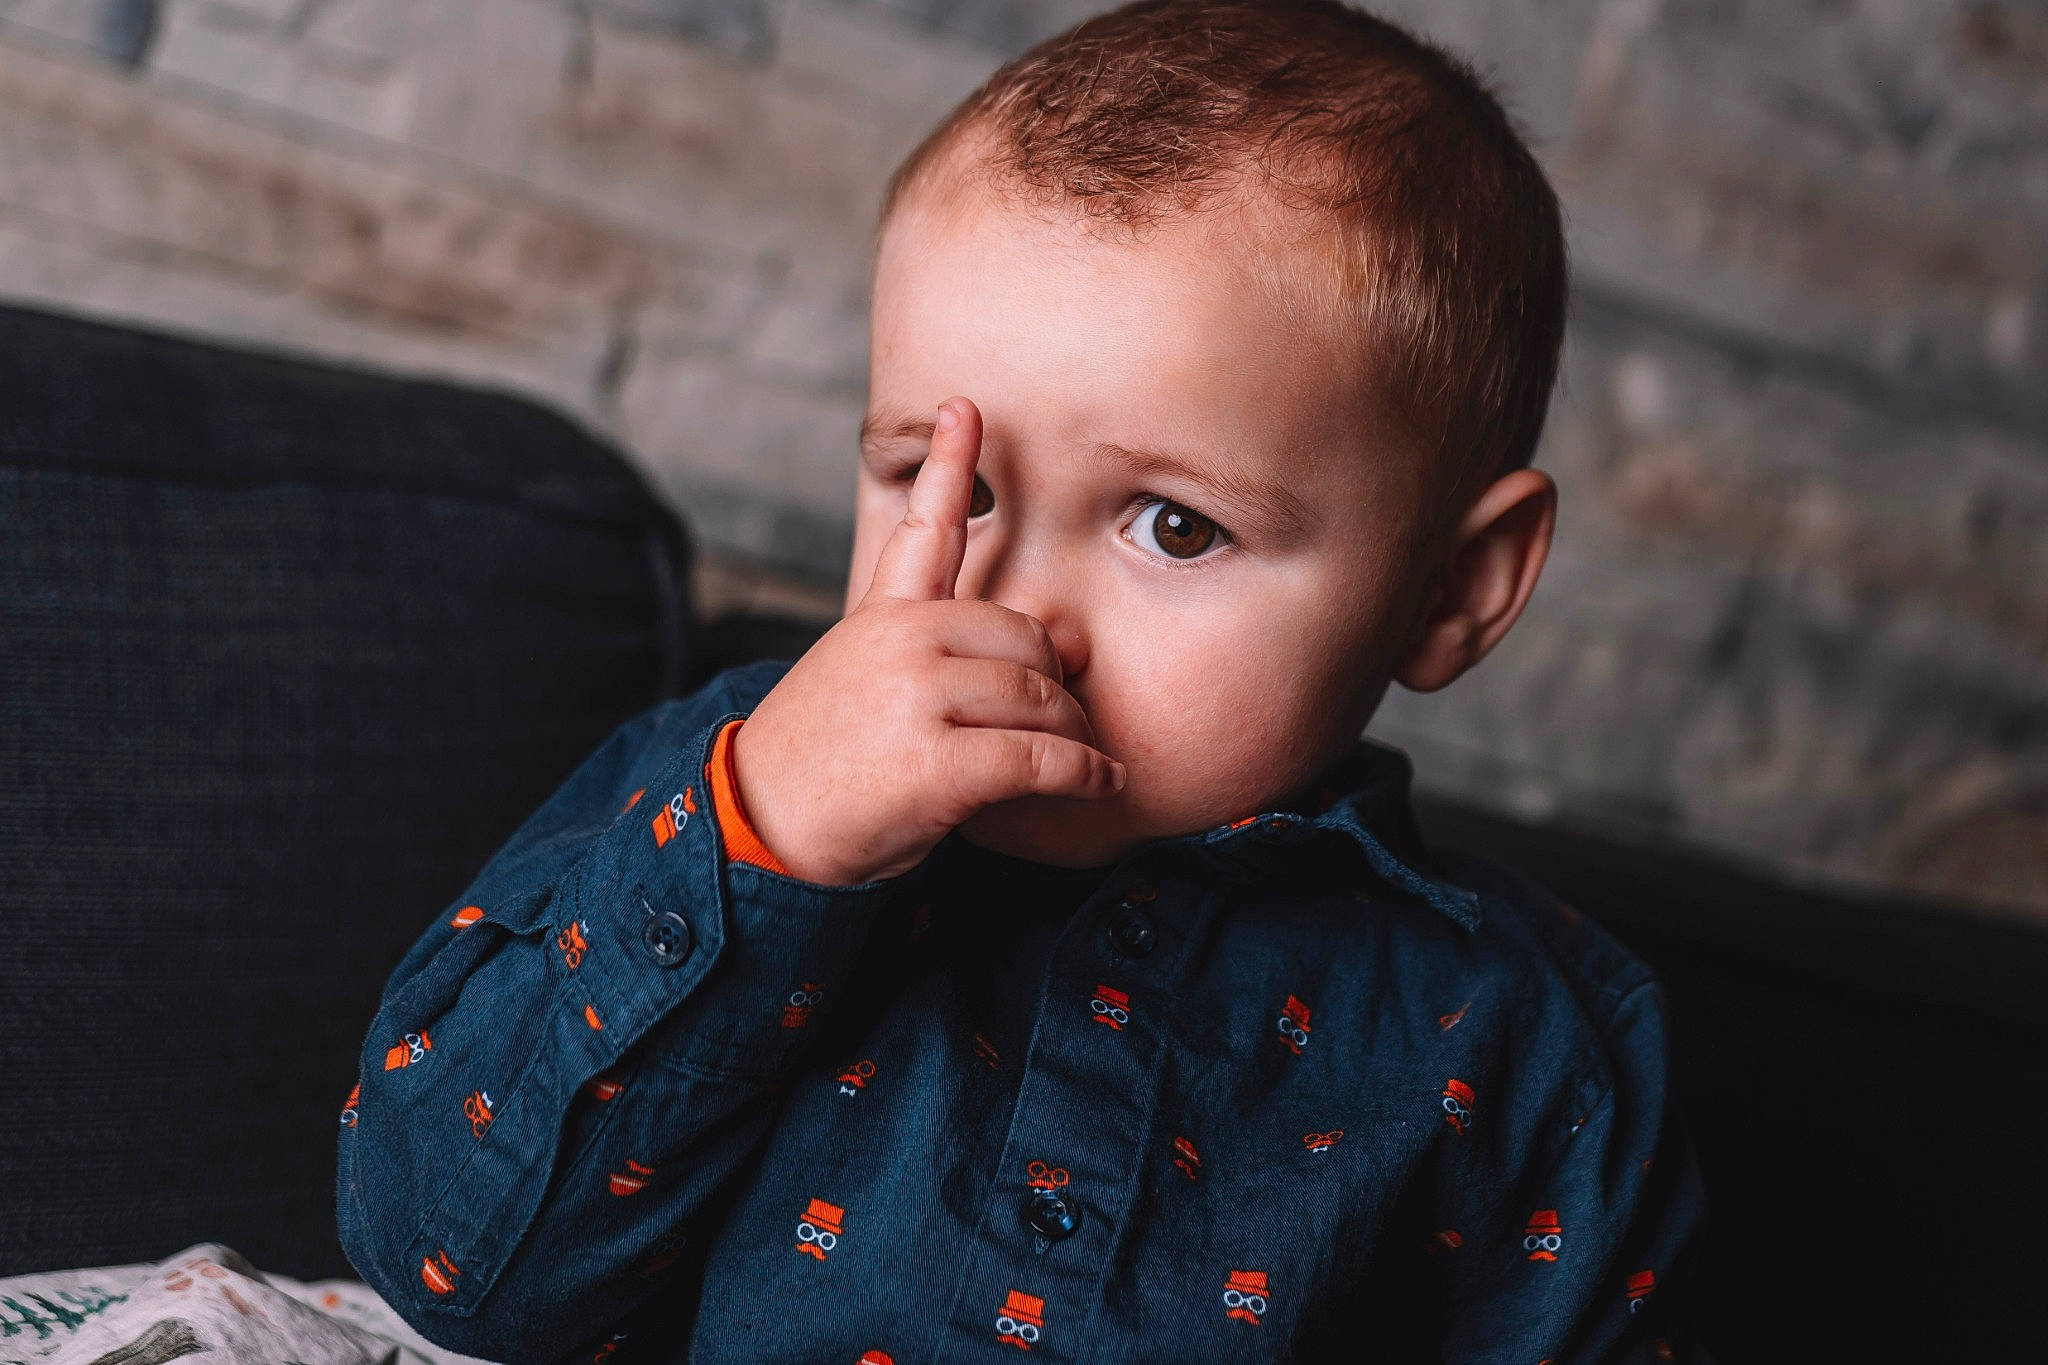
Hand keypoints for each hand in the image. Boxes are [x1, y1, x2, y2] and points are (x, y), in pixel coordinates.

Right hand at [729, 396, 1124, 884]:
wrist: (761, 826)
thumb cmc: (827, 761)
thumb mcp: (870, 684)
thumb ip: (953, 655)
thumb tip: (1067, 643)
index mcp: (881, 616)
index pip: (923, 528)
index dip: (952, 465)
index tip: (967, 407)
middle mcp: (899, 641)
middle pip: (1025, 634)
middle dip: (1055, 680)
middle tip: (1061, 717)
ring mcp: (916, 696)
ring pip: (1038, 695)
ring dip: (1073, 733)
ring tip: (1081, 757)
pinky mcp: (935, 760)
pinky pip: (1039, 756)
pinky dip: (1082, 771)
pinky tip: (1100, 780)